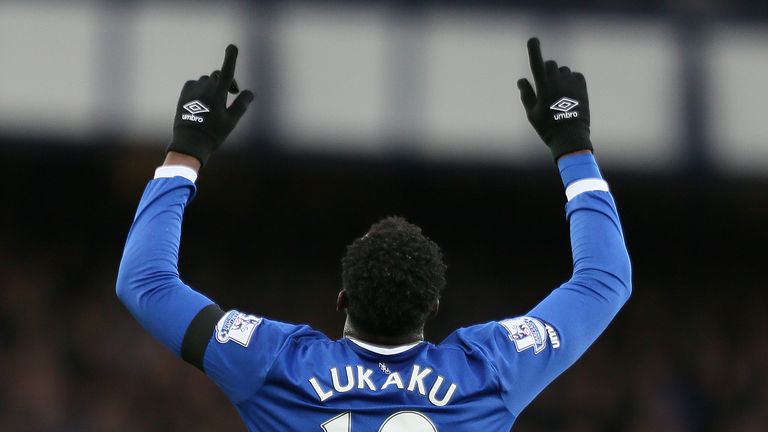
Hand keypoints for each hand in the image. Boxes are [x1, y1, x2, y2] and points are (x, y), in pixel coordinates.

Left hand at [166, 44, 253, 166]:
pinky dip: (201, 89)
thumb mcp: (232, 120)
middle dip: (227, 81)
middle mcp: (205, 87)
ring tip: (215, 102)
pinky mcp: (184, 93)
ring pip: (207, 80)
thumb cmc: (214, 132)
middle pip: (218, 75)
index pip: (227, 70)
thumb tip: (249, 92)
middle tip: (232, 93)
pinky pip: (195, 84)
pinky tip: (203, 102)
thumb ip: (241, 104)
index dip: (231, 57)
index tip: (232, 47)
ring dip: (213, 86)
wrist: (190, 141)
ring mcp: (193, 89)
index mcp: (218, 93)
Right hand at [517, 38, 591, 160]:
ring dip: (559, 76)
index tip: (533, 39)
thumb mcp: (532, 113)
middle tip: (546, 85)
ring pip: (563, 70)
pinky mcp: (582, 87)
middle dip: (546, 70)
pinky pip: (576, 76)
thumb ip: (526, 94)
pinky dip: (571, 80)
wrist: (570, 136)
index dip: (534, 50)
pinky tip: (570, 93)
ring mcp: (571, 83)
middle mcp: (557, 81)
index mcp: (543, 86)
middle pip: (550, 64)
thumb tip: (521, 80)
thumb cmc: (547, 126)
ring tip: (559, 94)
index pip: (537, 63)